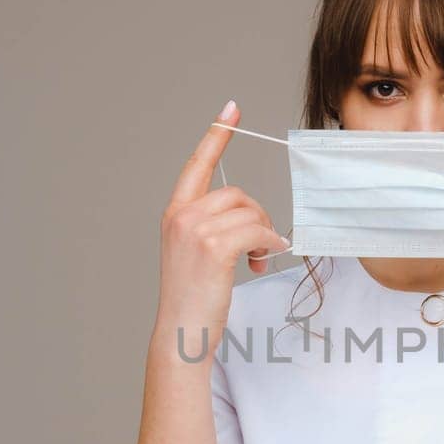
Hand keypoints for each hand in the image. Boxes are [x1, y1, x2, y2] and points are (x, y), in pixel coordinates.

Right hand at [153, 101, 289, 357]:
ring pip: (248, 211)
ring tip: (259, 258)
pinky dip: (268, 244)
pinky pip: (257, 231)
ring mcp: (195, 230)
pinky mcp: (213, 247)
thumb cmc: (193, 300)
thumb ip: (214, 229)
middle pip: (235, 193)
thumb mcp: (196, 255)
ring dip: (264, 233)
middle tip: (261, 245)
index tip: (231, 109)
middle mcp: (180, 216)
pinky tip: (262, 260)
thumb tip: (252, 220)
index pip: (197, 164)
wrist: (181, 333)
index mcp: (175, 214)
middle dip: (257, 216)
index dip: (216, 136)